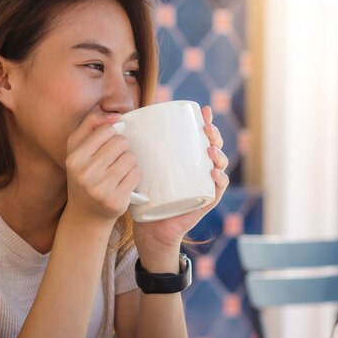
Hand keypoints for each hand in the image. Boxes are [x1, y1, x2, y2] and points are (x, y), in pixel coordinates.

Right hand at [64, 111, 141, 223]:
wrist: (85, 214)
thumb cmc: (84, 176)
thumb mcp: (77, 150)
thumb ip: (90, 125)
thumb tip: (115, 116)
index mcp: (73, 158)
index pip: (106, 130)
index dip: (111, 134)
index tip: (106, 145)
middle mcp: (84, 174)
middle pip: (120, 142)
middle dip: (121, 149)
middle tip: (113, 160)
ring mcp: (100, 189)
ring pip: (130, 158)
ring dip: (128, 162)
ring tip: (118, 172)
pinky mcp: (116, 201)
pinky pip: (136, 174)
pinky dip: (134, 175)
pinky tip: (123, 182)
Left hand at [133, 105, 229, 269]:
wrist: (149, 226)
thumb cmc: (145, 195)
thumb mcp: (141, 169)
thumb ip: (135, 149)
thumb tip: (118, 121)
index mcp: (186, 160)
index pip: (200, 137)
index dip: (205, 122)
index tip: (203, 110)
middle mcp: (199, 170)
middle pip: (214, 147)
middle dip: (215, 135)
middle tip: (207, 128)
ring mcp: (203, 185)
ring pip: (220, 166)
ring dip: (219, 155)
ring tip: (210, 150)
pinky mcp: (204, 202)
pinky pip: (217, 190)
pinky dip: (219, 181)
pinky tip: (214, 173)